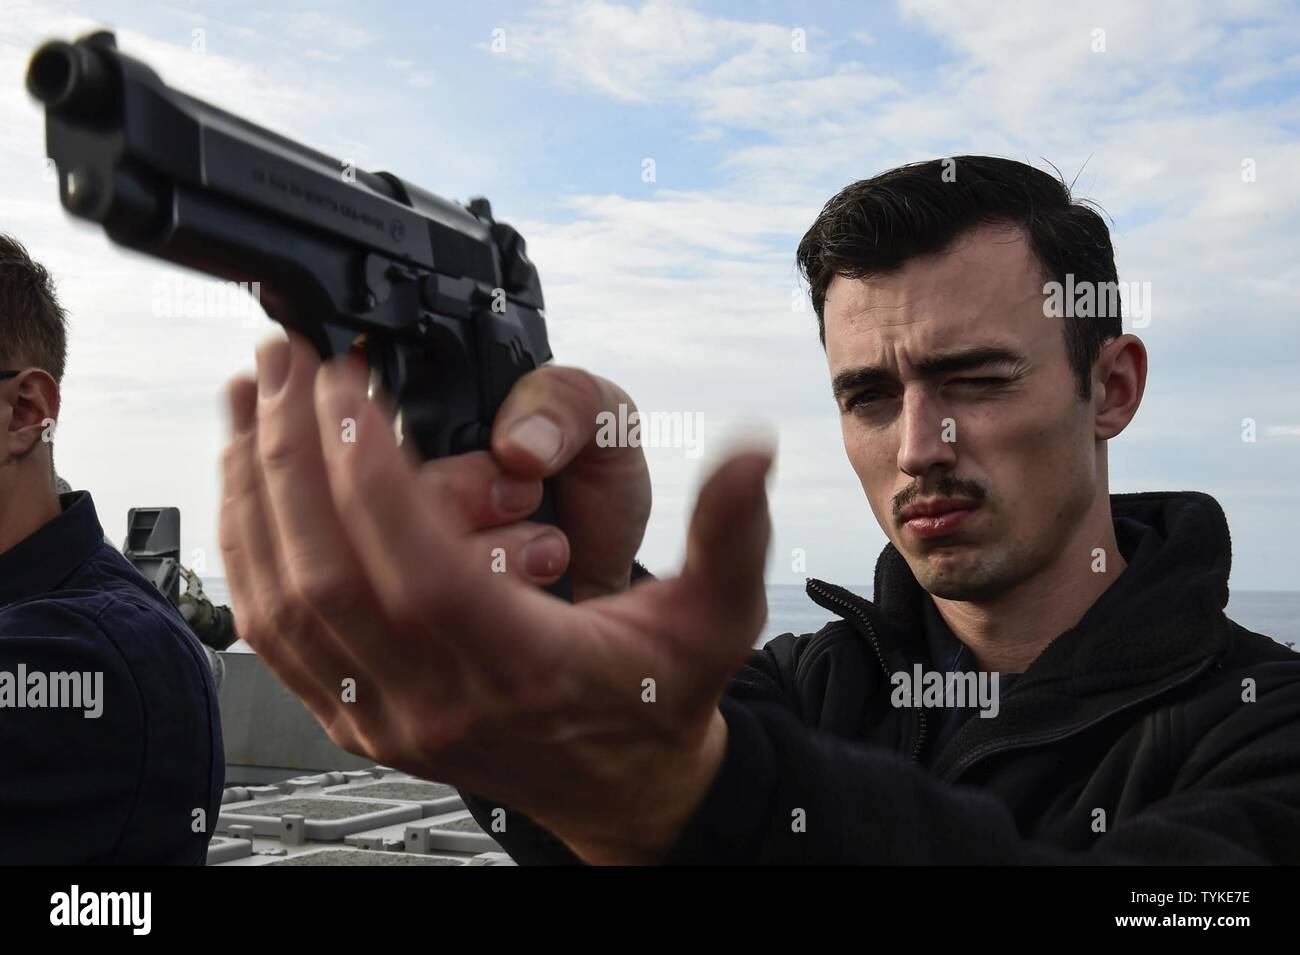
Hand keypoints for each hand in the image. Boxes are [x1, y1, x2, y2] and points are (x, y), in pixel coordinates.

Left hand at [219, 332, 773, 863]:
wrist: (623, 786)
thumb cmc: (659, 696)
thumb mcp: (716, 615)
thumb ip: (730, 530)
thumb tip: (751, 450)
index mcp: (524, 667)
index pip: (419, 568)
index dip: (370, 469)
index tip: (349, 381)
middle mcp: (440, 701)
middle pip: (327, 577)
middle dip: (290, 456)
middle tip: (283, 363)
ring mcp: (386, 719)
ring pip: (282, 606)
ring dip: (251, 495)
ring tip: (248, 403)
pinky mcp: (356, 718)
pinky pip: (274, 637)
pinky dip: (248, 552)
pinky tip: (246, 487)